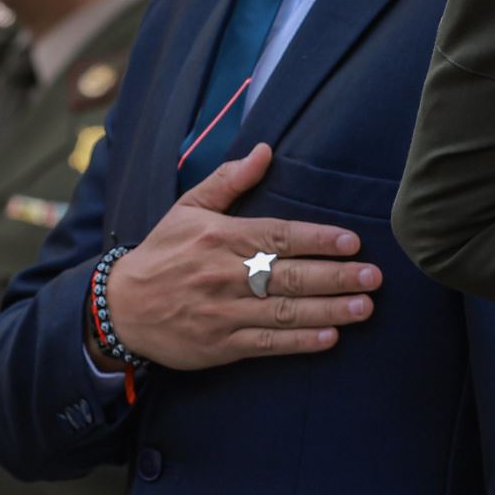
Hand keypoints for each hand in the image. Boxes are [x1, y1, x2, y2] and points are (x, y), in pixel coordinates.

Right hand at [100, 144, 380, 368]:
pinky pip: (267, 343)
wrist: (119, 309)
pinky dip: (299, 342)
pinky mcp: (220, 345)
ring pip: (284, 312)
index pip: (278, 236)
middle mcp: (225, 275)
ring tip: (365, 307)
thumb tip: (264, 149)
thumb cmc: (163, 253)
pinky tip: (330, 338)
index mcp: (221, 237)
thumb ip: (229, 180)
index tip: (353, 242)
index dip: (318, 240)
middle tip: (374, 276)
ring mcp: (223, 313)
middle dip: (335, 276)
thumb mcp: (189, 208)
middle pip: (289, 275)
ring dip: (328, 310)